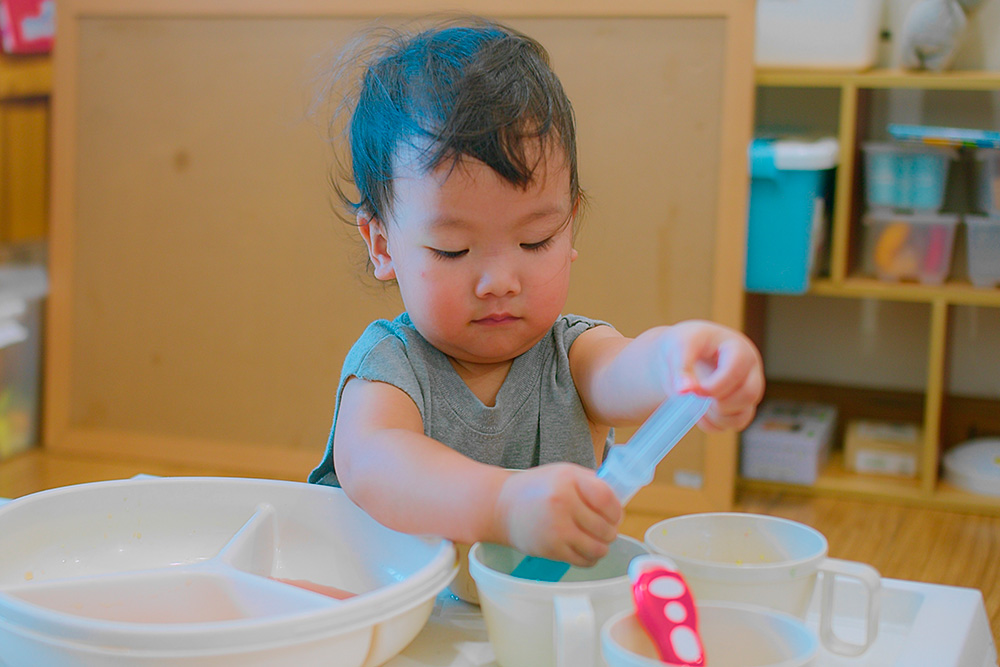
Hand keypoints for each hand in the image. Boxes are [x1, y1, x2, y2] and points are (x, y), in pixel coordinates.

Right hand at [495, 463, 621, 566]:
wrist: (501, 507)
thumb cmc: (535, 488)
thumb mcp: (564, 473)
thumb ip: (591, 482)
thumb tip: (620, 500)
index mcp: (569, 480)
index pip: (607, 499)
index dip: (617, 510)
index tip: (615, 514)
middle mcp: (563, 503)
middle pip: (606, 527)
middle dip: (610, 530)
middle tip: (604, 527)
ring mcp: (557, 529)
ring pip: (599, 548)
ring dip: (602, 546)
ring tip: (595, 539)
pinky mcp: (551, 549)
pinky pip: (584, 561)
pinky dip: (589, 557)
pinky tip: (583, 548)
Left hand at [661, 321, 764, 431]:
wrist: (684, 351)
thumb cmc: (686, 343)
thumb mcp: (679, 346)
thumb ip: (680, 366)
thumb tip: (684, 390)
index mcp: (738, 349)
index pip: (737, 371)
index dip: (715, 386)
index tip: (694, 390)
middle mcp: (750, 370)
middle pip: (749, 395)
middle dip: (719, 402)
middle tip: (697, 396)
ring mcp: (748, 389)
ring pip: (743, 415)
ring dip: (716, 416)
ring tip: (696, 403)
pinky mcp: (741, 406)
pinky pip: (736, 424)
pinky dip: (715, 425)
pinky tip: (699, 412)